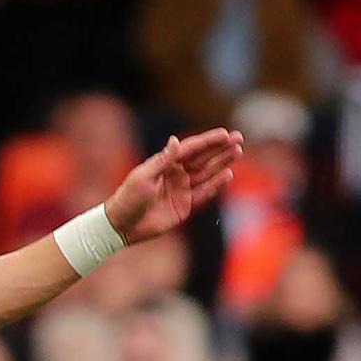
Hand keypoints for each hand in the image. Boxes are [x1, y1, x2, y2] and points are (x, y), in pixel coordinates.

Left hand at [104, 129, 243, 244]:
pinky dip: (215, 185)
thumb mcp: (143, 177)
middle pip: (203, 158)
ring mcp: (181, 190)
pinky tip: (228, 175)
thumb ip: (163, 161)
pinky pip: (203, 194)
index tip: (225, 133)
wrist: (121, 226)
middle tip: (239, 139)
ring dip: (222, 163)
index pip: (191, 148)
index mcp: (165, 164)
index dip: (208, 141)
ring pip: (207, 174)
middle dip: (221, 148)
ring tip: (237, 153)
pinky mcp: (184, 207)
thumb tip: (175, 141)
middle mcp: (176, 174)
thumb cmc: (128, 199)